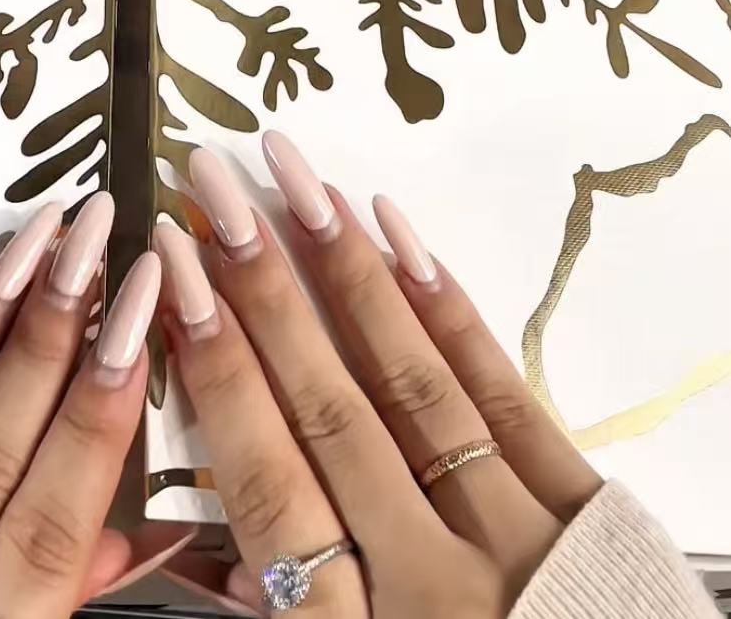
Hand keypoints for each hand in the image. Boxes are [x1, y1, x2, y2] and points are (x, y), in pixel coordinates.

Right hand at [156, 134, 602, 616]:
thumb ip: (275, 617)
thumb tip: (203, 534)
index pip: (265, 484)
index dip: (214, 373)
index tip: (172, 277)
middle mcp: (434, 582)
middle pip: (331, 411)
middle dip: (263, 288)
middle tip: (213, 187)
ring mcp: (517, 537)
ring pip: (414, 384)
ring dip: (346, 270)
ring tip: (295, 180)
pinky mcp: (583, 507)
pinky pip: (502, 394)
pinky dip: (445, 309)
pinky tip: (399, 236)